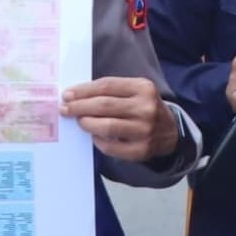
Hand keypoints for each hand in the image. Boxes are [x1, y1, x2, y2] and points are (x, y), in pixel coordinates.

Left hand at [62, 77, 181, 163]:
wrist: (170, 131)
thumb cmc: (144, 107)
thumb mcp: (135, 91)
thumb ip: (111, 91)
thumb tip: (76, 95)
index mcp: (143, 88)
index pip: (106, 86)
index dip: (83, 90)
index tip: (67, 95)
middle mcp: (145, 108)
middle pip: (104, 105)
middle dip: (79, 107)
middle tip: (65, 109)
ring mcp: (144, 130)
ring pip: (106, 126)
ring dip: (87, 123)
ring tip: (79, 121)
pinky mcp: (141, 150)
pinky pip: (111, 146)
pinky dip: (98, 140)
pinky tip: (93, 135)